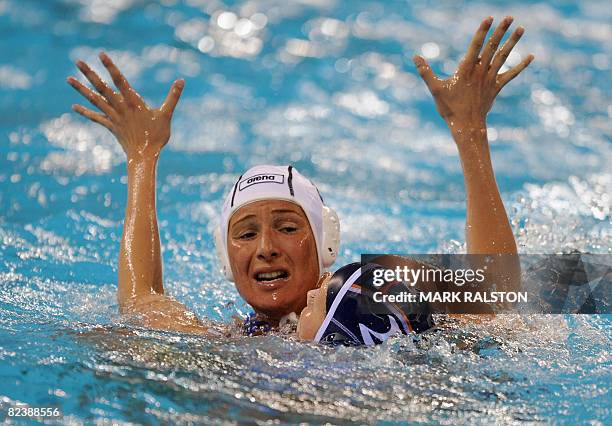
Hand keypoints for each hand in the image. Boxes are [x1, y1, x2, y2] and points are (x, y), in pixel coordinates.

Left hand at [67, 52, 183, 160]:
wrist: (145, 156)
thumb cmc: (157, 136)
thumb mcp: (167, 114)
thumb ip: (173, 96)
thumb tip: (182, 81)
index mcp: (133, 102)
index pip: (119, 80)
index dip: (110, 67)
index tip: (101, 54)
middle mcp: (120, 107)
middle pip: (102, 87)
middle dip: (89, 74)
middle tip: (77, 61)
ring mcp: (113, 117)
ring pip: (95, 100)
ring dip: (81, 89)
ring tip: (68, 79)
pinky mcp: (111, 126)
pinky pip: (96, 117)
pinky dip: (85, 111)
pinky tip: (74, 106)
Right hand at [413, 16, 533, 130]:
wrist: (466, 126)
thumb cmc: (449, 108)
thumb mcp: (435, 89)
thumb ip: (426, 72)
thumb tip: (415, 57)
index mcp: (466, 69)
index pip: (476, 45)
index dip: (483, 31)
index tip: (489, 18)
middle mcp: (480, 71)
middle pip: (492, 47)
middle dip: (501, 31)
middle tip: (510, 17)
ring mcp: (490, 79)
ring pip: (503, 57)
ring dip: (513, 42)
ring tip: (521, 28)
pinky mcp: (496, 87)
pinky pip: (511, 74)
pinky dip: (521, 65)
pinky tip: (531, 56)